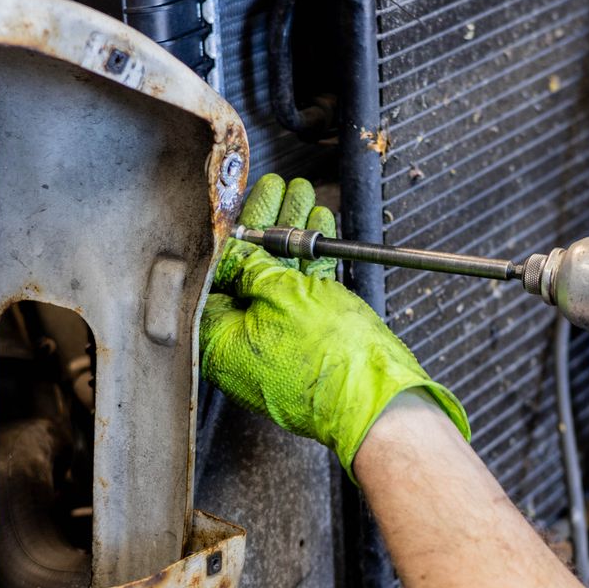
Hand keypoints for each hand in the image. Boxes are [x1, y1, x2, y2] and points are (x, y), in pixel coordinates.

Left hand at [202, 174, 469, 475]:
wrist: (379, 396)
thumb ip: (253, 265)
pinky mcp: (307, 341)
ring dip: (292, 235)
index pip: (209, 276)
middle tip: (275, 191)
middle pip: (244, 273)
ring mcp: (275, 345)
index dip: (225, 233)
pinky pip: (303, 293)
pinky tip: (320, 227)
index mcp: (218, 342)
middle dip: (264, 225)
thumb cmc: (329, 359)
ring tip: (303, 197)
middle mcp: (241, 346)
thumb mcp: (282, 294)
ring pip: (278, 278)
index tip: (239, 202)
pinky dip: (310, 260)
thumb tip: (235, 247)